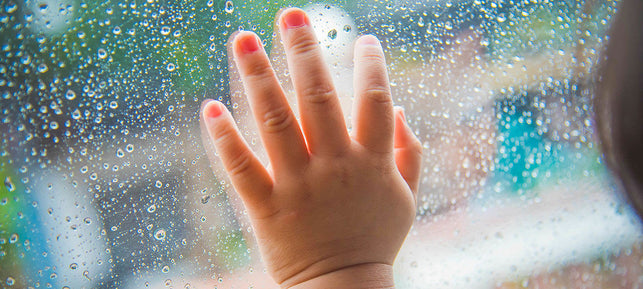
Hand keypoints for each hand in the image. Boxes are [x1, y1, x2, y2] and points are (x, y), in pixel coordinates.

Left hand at [201, 8, 421, 287]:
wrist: (343, 288)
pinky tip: (210, 107)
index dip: (371, 66)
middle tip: (290, 14)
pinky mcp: (268, 207)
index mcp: (372, 162)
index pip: (375, 101)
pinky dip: (225, 138)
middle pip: (319, 96)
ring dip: (257, 76)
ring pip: (276, 121)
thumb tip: (401, 110)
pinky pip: (243, 168)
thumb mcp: (407, 198)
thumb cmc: (375, 240)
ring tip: (242, 38)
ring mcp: (299, 185)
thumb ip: (410, 153)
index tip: (363, 39)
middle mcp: (335, 166)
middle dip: (304, 50)